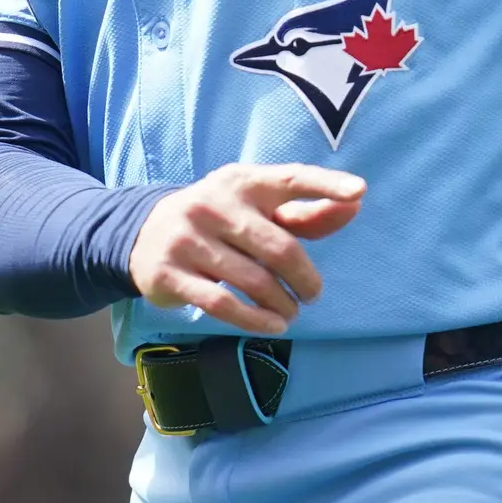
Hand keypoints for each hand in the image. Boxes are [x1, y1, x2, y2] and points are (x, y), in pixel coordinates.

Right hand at [128, 163, 365, 333]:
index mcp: (242, 182)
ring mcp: (188, 238)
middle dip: (305, 278)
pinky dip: (254, 320)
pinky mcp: (171, 273)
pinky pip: (222, 304)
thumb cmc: (219, 221)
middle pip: (279, 247)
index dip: (325, 184)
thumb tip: (355, 203)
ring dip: (282, 304)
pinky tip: (272, 325)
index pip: (290, 178)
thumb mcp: (256, 209)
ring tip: (290, 312)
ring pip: (254, 280)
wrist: (143, 234)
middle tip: (313, 294)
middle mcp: (214, 204)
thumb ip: (305, 213)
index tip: (358, 191)